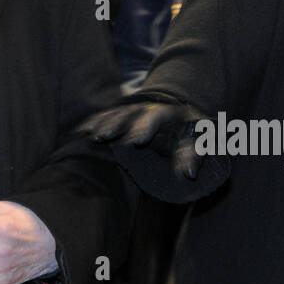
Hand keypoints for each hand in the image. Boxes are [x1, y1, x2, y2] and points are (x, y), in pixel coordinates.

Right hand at [83, 99, 205, 179]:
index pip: (156, 117)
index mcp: (169, 112)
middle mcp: (149, 108)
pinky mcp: (124, 117)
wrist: (186, 119)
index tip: (137, 141)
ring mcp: (135, 111)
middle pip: (130, 113)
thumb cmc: (195, 135)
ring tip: (89, 135)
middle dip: (116, 124)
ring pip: (115, 114)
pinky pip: (107, 117)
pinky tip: (81, 130)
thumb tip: (188, 174)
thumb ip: (195, 156)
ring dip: (102, 124)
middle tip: (102, 137)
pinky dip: (95, 122)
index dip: (146, 128)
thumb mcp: (203, 143)